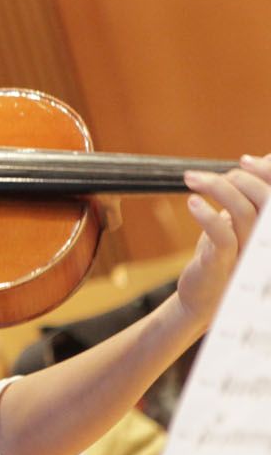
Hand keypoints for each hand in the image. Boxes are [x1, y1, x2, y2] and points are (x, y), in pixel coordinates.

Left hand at [176, 153, 270, 333]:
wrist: (203, 296)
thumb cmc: (224, 253)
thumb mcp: (238, 219)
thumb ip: (250, 193)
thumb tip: (264, 158)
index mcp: (270, 226)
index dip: (268, 171)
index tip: (244, 161)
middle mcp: (267, 239)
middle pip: (267, 198)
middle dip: (240, 177)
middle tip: (210, 175)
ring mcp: (249, 253)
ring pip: (244, 212)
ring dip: (217, 187)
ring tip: (192, 180)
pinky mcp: (226, 263)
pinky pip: (223, 236)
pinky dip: (207, 215)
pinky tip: (192, 202)